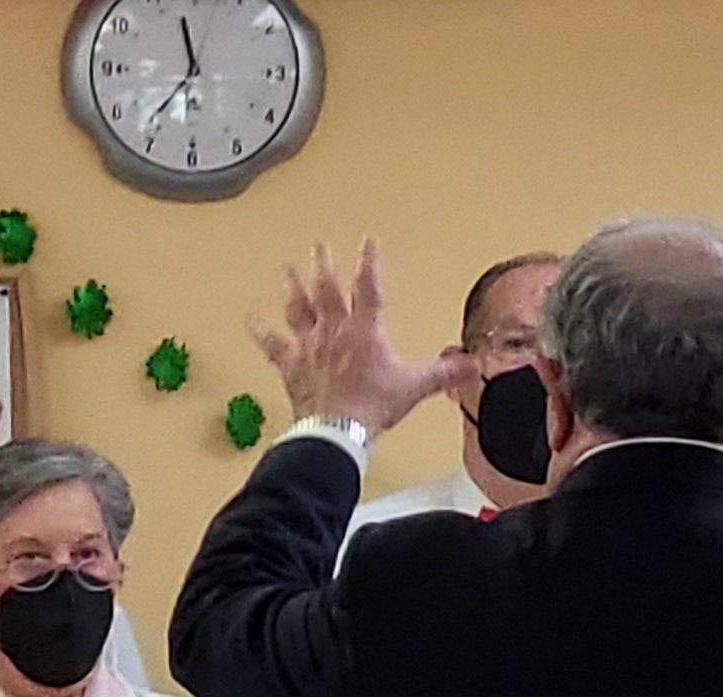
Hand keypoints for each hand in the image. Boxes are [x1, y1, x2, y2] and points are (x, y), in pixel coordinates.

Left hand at [250, 240, 464, 434]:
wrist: (338, 430)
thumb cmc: (373, 406)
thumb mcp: (415, 387)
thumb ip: (444, 372)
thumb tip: (472, 364)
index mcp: (365, 330)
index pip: (369, 286)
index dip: (369, 261)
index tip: (367, 240)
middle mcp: (334, 331)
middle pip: (326, 289)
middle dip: (323, 265)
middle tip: (317, 246)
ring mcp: (310, 347)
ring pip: (298, 309)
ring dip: (292, 287)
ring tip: (287, 269)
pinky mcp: (292, 366)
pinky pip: (272, 344)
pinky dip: (260, 330)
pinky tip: (250, 317)